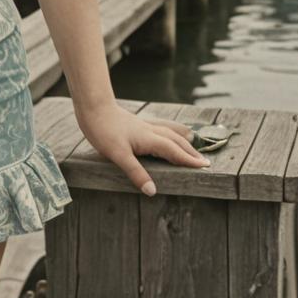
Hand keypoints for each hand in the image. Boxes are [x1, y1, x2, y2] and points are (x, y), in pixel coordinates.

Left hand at [74, 101, 209, 195]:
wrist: (92, 106)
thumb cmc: (103, 130)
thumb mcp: (118, 155)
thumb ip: (136, 173)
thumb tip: (153, 191)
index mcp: (149, 139)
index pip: (174, 151)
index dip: (189, 159)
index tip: (205, 166)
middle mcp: (149, 131)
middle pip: (175, 141)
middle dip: (190, 151)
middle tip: (204, 161)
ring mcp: (142, 125)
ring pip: (168, 132)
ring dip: (181, 139)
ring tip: (192, 142)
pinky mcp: (135, 123)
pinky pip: (159, 127)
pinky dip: (168, 130)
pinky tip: (164, 131)